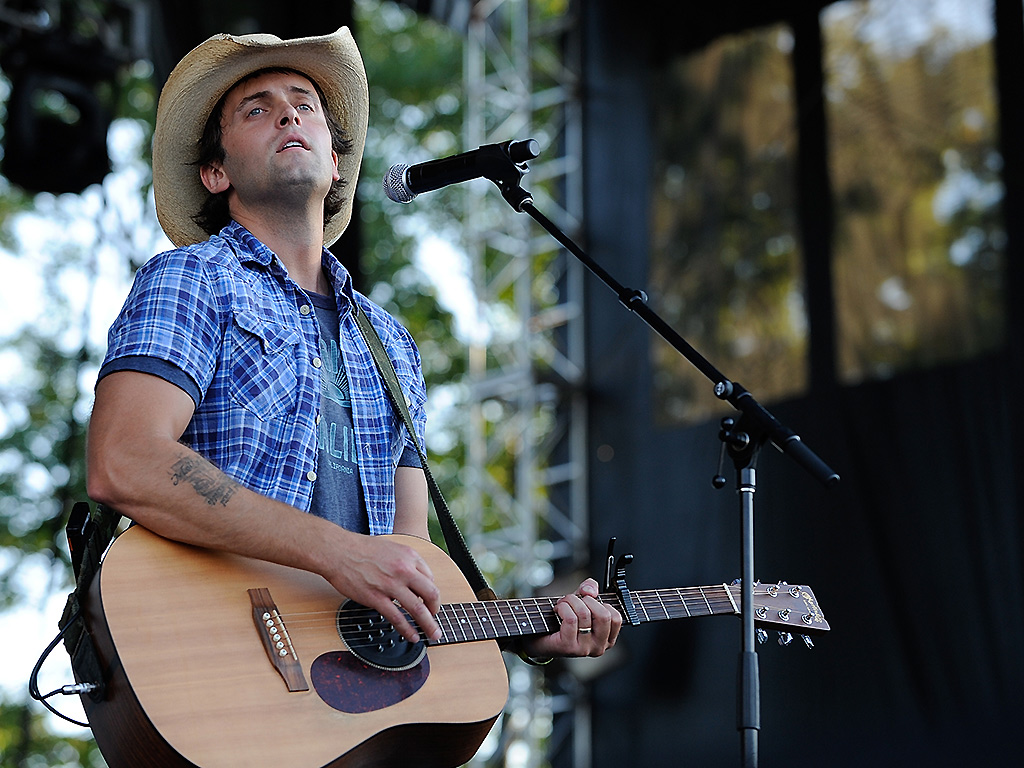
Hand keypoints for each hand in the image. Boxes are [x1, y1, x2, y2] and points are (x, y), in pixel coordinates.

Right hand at [321, 532, 441, 644]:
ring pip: (418, 609)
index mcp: (409, 556)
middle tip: (437, 619)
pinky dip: (407, 629)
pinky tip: (411, 636)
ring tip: (433, 634)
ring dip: (428, 625)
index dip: (431, 593)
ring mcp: (391, 585)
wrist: (338, 550)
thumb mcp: (390, 547)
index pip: (430, 578)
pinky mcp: (376, 598)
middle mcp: (404, 570)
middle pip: (431, 594)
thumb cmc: (361, 548)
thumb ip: (404, 561)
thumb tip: (413, 578)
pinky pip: (397, 618)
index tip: (430, 601)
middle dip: (436, 610)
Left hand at [519, 578, 621, 658]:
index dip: (602, 603)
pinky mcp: (569, 647)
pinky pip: (571, 619)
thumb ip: (590, 590)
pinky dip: (563, 608)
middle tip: (573, 599)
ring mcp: (585, 649)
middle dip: (586, 600)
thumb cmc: (563, 621)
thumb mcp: (581, 601)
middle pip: (603, 616)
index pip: (616, 618)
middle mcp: (599, 647)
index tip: (589, 600)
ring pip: (584, 614)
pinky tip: (557, 609)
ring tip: (563, 603)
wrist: (540, 638)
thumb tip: (591, 590)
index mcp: (607, 639)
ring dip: (571, 600)